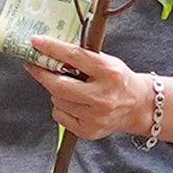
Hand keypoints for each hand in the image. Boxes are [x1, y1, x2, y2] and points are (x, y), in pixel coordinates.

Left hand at [23, 35, 151, 140]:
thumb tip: (51, 49)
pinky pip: (60, 115)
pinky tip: (74, 102)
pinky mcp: (89, 131)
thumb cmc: (120, 80)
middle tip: (33, 64)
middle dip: (42, 73)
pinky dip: (60, 106)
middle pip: (59, 85)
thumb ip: (83, 57)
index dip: (52, 48)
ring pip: (57, 100)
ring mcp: (96, 117)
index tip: (36, 41)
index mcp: (110, 73)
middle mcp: (103, 97)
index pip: (75, 56)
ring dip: (55, 90)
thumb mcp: (108, 62)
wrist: (139, 107)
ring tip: (68, 86)